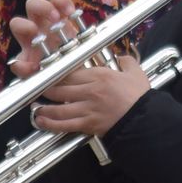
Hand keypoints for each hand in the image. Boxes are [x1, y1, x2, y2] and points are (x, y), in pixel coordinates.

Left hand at [12, 0, 149, 136]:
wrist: (144, 119)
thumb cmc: (140, 97)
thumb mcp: (136, 73)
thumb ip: (126, 62)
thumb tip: (122, 58)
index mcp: (99, 76)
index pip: (70, 73)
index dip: (56, 74)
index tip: (48, 74)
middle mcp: (89, 91)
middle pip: (59, 88)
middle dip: (46, 90)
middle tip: (39, 90)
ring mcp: (87, 108)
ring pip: (58, 107)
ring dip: (44, 108)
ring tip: (37, 108)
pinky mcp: (87, 124)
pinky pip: (64, 124)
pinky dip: (50, 123)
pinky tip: (42, 122)